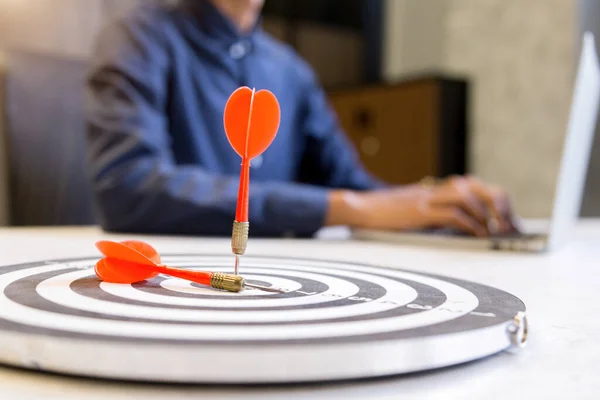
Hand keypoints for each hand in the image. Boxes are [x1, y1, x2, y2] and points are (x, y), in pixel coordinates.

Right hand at [326, 176, 519, 235]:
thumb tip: (459, 227)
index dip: (495, 201)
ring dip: (486, 213)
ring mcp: (426, 199)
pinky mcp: (419, 211)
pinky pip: (451, 213)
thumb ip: (433, 213)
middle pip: (475, 186)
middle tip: (509, 225)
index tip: (508, 220)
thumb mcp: (412, 210)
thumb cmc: (382, 214)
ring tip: (496, 230)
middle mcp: (433, 190)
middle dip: (497, 204)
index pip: (473, 186)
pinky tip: (477, 234)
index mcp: (434, 189)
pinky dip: (468, 223)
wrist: (359, 208)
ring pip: (467, 195)